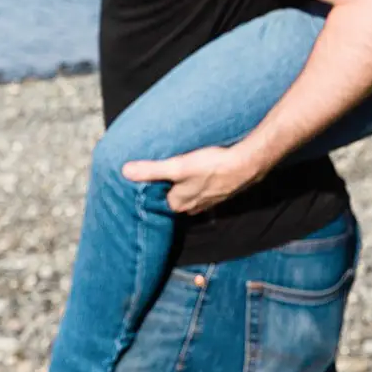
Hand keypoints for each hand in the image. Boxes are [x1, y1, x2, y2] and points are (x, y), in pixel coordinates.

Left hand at [121, 142, 267, 213]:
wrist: (246, 165)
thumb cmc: (212, 166)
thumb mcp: (177, 167)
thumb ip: (152, 170)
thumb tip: (124, 171)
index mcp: (179, 203)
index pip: (157, 200)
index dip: (150, 190)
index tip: (142, 180)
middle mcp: (192, 206)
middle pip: (173, 198)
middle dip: (165, 188)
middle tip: (157, 173)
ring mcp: (207, 201)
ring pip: (188, 194)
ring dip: (183, 184)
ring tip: (176, 172)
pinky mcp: (220, 192)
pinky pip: (203, 189)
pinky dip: (198, 182)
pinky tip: (199, 172)